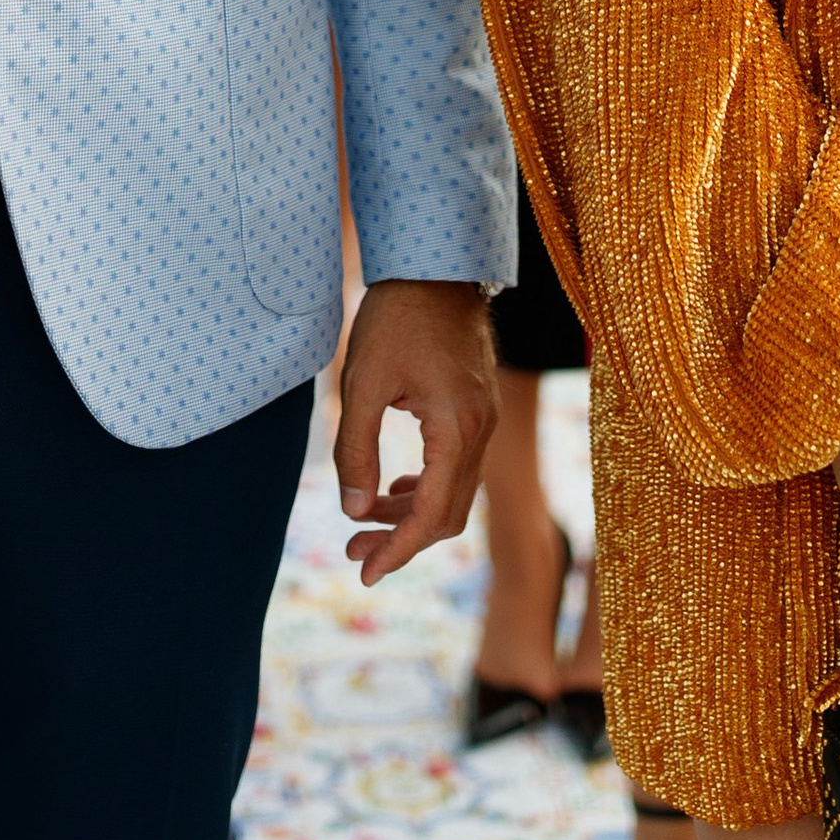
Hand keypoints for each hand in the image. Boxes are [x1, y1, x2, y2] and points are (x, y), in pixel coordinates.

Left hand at [333, 280, 497, 583]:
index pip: (433, 515)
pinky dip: (427, 488)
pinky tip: (396, 490)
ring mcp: (484, 419)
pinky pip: (458, 467)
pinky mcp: (477, 407)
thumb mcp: (361, 382)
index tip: (365, 573)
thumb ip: (356, 450)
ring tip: (364, 525)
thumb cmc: (395, 317)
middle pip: (448, 513)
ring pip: (454, 492)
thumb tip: (355, 512)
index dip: (399, 551)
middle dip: (401, 540)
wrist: (434, 265)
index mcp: (456, 429)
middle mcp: (481, 430)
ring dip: (412, 516)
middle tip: (354, 554)